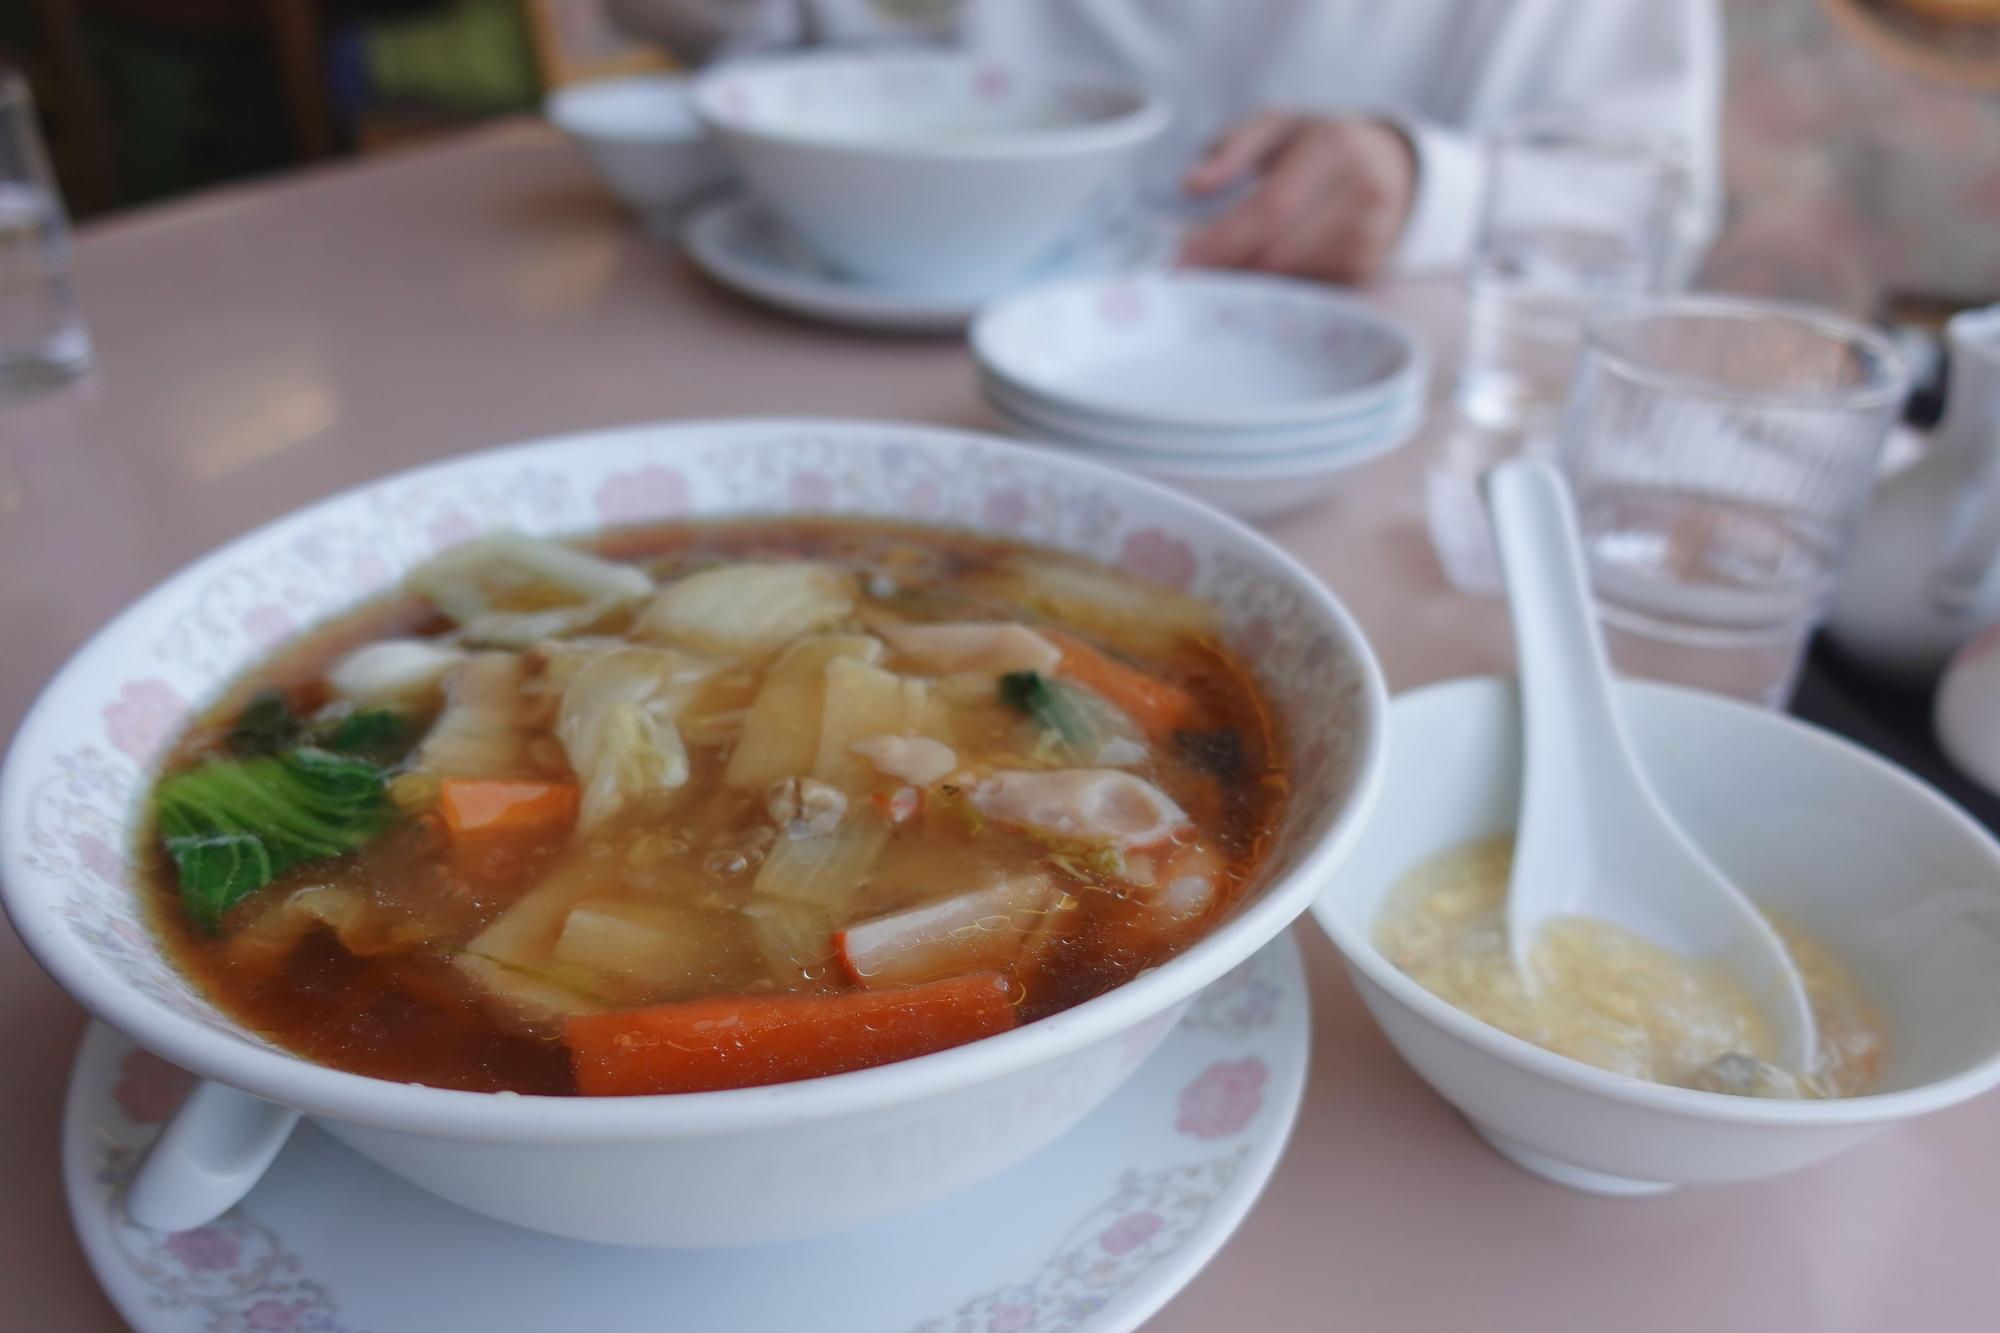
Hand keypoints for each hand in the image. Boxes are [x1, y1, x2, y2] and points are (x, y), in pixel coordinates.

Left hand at [1180, 113, 1416, 284]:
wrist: (1396, 168)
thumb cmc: (1320, 144)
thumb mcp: (1279, 126)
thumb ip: (1233, 148)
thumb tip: (1190, 186)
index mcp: (1335, 147)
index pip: (1269, 208)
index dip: (1221, 241)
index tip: (1180, 262)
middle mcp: (1362, 193)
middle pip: (1279, 251)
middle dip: (1225, 269)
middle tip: (1183, 280)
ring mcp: (1371, 236)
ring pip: (1291, 277)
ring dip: (1246, 282)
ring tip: (1212, 277)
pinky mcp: (1368, 270)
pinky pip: (1306, 288)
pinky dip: (1273, 287)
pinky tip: (1252, 278)